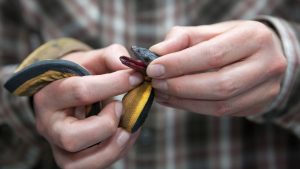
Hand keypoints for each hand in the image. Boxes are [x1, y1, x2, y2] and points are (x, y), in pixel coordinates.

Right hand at [34, 44, 142, 167]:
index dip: (113, 84)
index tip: (136, 77)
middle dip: (107, 123)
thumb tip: (134, 70)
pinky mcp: (72, 160)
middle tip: (120, 106)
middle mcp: (48, 125)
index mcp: (49, 95)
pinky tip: (126, 134)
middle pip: (73, 138)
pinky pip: (94, 166)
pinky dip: (117, 152)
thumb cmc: (83, 74)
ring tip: (127, 125)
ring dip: (115, 144)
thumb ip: (112, 57)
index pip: (79, 92)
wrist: (71, 91)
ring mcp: (59, 147)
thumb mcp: (94, 59)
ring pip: (84, 161)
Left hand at [148, 21, 286, 115]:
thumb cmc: (230, 40)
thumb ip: (183, 39)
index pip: (213, 55)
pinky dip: (194, 108)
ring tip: (161, 93)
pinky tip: (176, 100)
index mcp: (254, 38)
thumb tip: (155, 52)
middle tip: (156, 84)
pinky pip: (222, 113)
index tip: (153, 68)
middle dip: (181, 86)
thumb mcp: (209, 31)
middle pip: (219, 84)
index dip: (180, 64)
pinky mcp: (258, 106)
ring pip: (220, 105)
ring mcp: (267, 89)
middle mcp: (267, 64)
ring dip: (184, 101)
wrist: (260, 54)